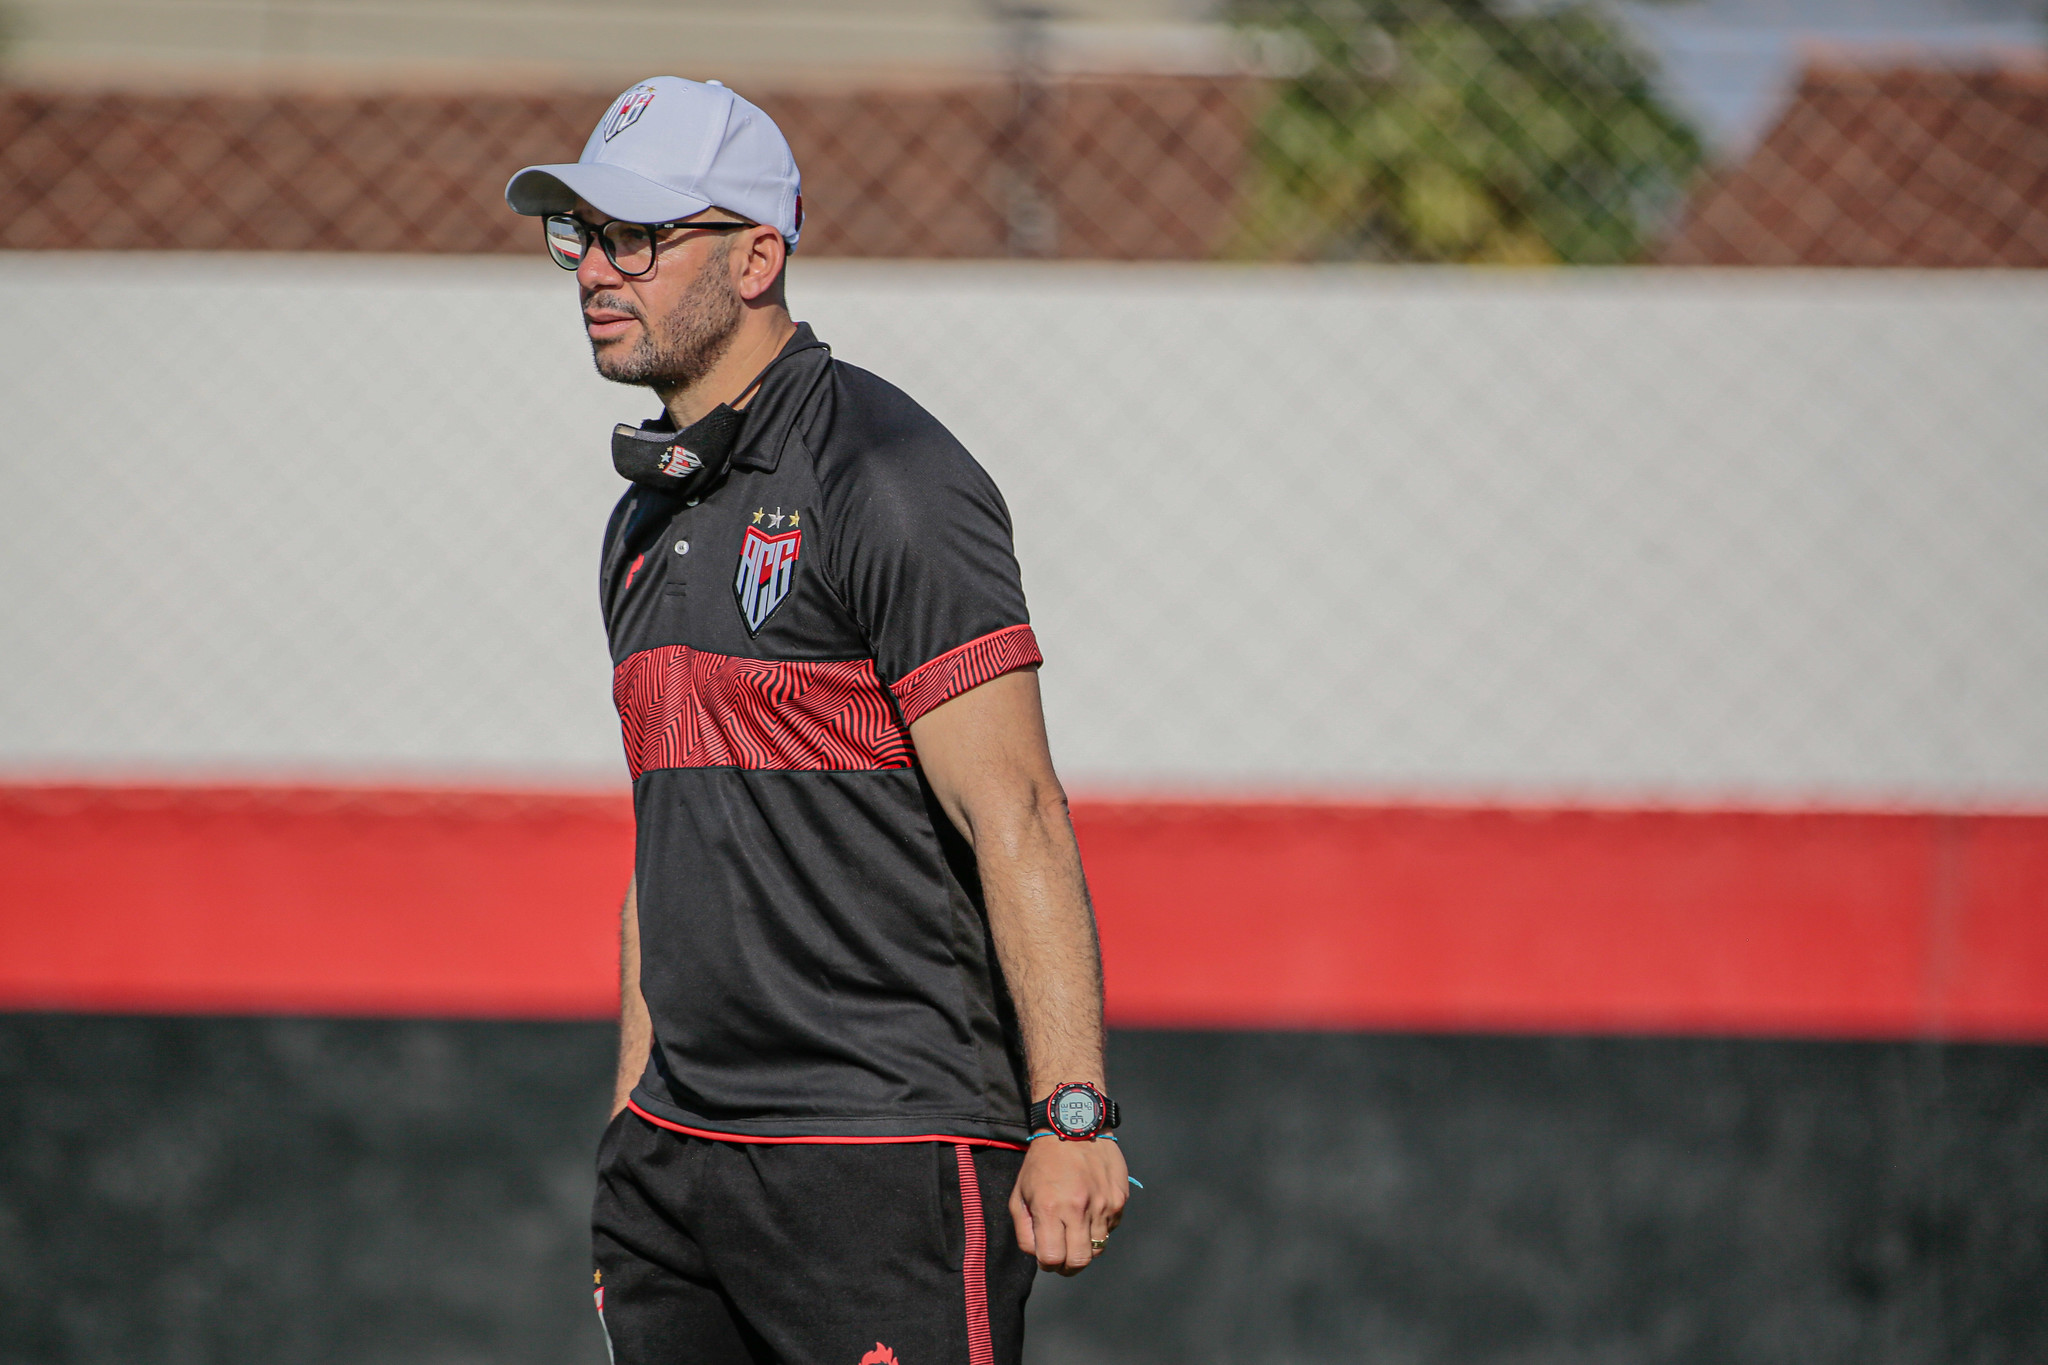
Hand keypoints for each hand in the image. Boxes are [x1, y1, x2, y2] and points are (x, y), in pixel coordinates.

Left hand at [1008, 1137, 1128, 1274]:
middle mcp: (1079, 1208)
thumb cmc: (1042, 1161)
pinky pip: (1110, 1228)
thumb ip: (1025, 1231)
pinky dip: (1099, 1228)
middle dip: (1068, 1267)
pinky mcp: (1119, 1199)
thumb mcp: (1020, 1194)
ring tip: (1075, 1231)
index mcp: (1050, 1208)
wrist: (1074, 1127)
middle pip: (1079, 1262)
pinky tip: (1089, 1210)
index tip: (1047, 1257)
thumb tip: (1039, 1255)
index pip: (1052, 1259)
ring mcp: (1103, 1204)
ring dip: (1085, 1247)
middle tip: (1063, 1256)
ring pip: (1098, 1249)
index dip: (1048, 1264)